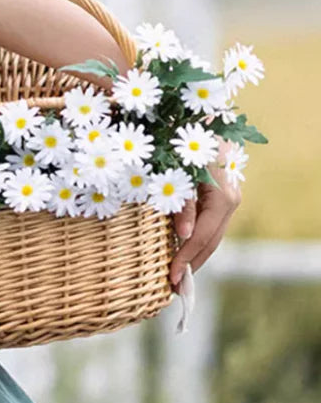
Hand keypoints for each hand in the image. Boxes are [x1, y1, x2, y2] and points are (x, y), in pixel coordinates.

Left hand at [169, 136, 241, 285]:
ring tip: (178, 277)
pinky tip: (184, 252)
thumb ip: (181, 201)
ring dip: (196, 255)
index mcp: (222, 193)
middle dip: (193, 264)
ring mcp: (229, 196)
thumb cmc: (181, 139)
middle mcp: (231, 197)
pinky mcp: (221, 194)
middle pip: (213, 240)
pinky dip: (198, 240)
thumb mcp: (177, 169)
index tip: (171, 278)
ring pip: (214, 234)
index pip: (204, 235)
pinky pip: (212, 224)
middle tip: (173, 288)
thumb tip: (184, 234)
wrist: (195, 114)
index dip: (187, 258)